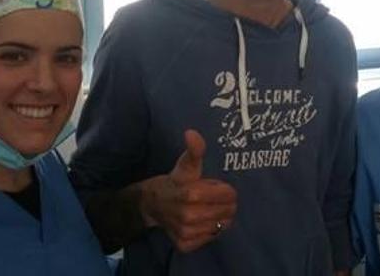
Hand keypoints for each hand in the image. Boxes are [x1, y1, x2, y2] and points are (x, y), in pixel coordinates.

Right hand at [142, 130, 236, 252]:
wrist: (150, 204)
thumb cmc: (174, 182)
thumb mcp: (185, 165)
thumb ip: (194, 150)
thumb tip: (192, 133)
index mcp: (191, 194)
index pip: (229, 195)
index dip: (224, 189)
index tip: (213, 186)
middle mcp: (189, 216)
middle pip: (228, 211)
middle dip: (224, 202)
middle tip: (210, 198)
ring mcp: (186, 232)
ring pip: (221, 226)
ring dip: (218, 217)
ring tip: (205, 209)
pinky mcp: (184, 245)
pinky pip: (210, 238)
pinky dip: (209, 230)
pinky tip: (200, 221)